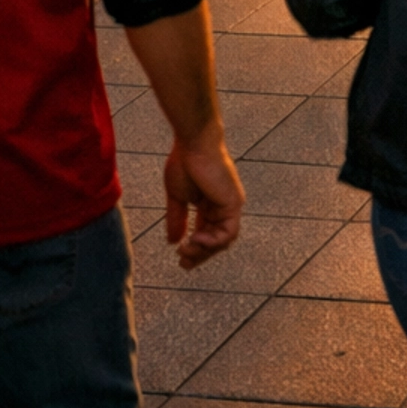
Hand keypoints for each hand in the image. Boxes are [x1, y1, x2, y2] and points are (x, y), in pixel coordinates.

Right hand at [163, 136, 243, 267]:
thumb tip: (173, 241)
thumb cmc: (185, 162)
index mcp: (210, 204)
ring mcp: (230, 205)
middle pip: (216, 241)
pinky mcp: (234, 203)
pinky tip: (196, 240)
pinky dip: (213, 242)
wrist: (193, 143)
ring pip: (223, 241)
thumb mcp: (177, 197)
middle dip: (199, 255)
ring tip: (186, 251)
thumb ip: (177, 219)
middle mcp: (223, 206)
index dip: (195, 249)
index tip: (180, 258)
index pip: (207, 234)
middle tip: (183, 263)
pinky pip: (228, 233)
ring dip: (204, 251)